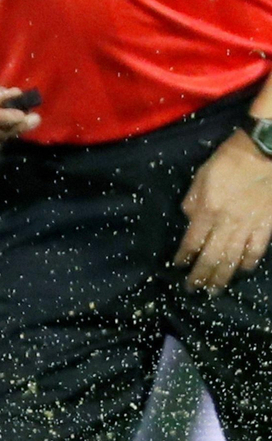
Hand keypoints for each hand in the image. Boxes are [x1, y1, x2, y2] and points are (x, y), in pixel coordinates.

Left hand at [174, 130, 271, 290]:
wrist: (265, 150)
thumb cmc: (230, 160)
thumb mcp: (201, 176)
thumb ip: (193, 201)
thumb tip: (190, 221)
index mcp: (207, 210)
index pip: (192, 242)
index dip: (184, 257)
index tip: (178, 267)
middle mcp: (226, 222)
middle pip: (211, 256)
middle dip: (201, 275)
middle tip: (193, 289)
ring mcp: (249, 225)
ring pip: (233, 258)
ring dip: (222, 276)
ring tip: (214, 290)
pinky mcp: (267, 224)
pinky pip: (256, 249)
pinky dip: (248, 262)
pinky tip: (241, 271)